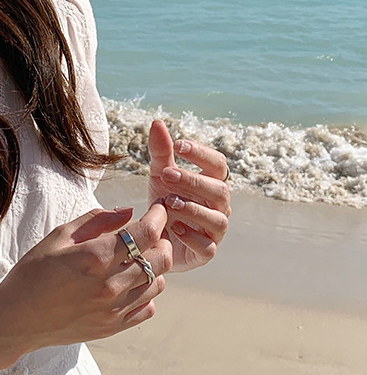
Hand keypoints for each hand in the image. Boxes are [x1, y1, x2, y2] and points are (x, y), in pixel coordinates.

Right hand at [0, 203, 172, 362]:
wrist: (18, 318)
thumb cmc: (34, 271)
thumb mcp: (59, 236)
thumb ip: (96, 221)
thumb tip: (127, 212)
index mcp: (95, 257)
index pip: (145, 233)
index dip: (158, 216)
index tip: (158, 208)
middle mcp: (110, 285)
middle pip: (160, 259)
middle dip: (161, 240)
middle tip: (150, 232)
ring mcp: (114, 310)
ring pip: (158, 283)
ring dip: (154, 266)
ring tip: (138, 256)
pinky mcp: (113, 328)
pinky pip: (147, 307)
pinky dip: (146, 291)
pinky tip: (129, 282)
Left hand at [147, 120, 230, 272]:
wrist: (154, 237)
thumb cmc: (164, 201)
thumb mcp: (159, 174)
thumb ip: (161, 151)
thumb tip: (157, 122)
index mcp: (211, 183)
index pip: (218, 164)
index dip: (202, 154)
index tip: (179, 145)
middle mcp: (218, 206)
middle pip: (220, 190)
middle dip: (193, 180)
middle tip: (166, 174)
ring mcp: (214, 230)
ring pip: (218, 219)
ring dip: (193, 208)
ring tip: (168, 201)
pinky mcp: (205, 252)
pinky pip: (207, 246)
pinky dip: (191, 236)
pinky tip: (173, 226)